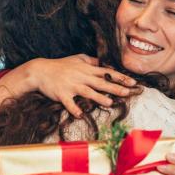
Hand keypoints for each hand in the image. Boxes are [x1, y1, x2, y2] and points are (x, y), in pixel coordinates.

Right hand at [0, 54, 136, 115]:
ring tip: (110, 103)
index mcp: (87, 69)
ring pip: (88, 92)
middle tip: (129, 93)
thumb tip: (102, 62)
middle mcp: (82, 77)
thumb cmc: (60, 65)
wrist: (40, 70)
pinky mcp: (62, 94)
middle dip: (116, 88)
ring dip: (99, 98)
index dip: (121, 77)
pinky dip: (73, 108)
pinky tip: (79, 114)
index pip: (108, 73)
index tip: (133, 82)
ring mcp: (72, 86)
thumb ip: (90, 61)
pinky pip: (69, 103)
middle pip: (102, 83)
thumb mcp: (76, 59)